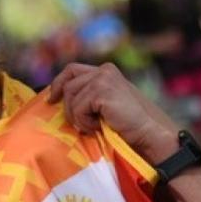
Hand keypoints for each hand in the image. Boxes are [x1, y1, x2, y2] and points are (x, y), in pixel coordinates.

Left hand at [48, 62, 179, 163]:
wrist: (149, 132)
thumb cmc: (127, 123)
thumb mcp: (106, 103)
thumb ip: (89, 94)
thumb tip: (57, 98)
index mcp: (105, 70)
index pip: (72, 70)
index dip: (58, 83)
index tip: (51, 99)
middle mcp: (104, 70)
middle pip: (68, 84)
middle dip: (67, 106)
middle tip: (75, 123)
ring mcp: (103, 79)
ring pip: (71, 98)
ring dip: (78, 117)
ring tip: (95, 125)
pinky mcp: (101, 92)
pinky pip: (78, 109)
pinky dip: (85, 122)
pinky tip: (100, 126)